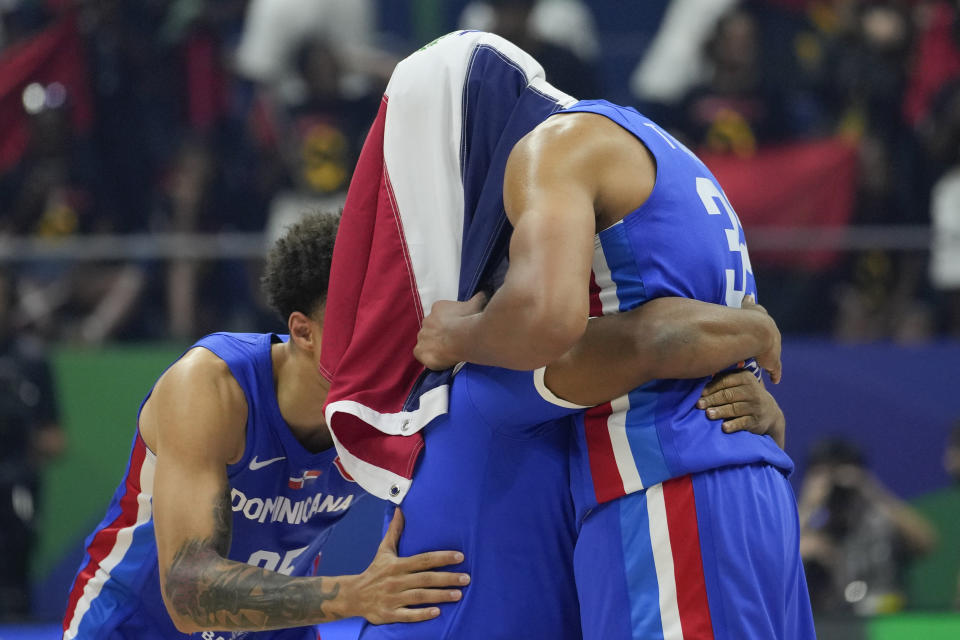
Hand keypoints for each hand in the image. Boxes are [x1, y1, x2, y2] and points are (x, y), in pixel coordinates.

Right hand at [346, 508, 468, 623]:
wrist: (354, 595)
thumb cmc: (375, 571)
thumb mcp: (384, 550)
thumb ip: (394, 531)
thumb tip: (400, 509)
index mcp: (397, 565)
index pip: (423, 559)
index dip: (442, 557)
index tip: (460, 557)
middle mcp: (396, 580)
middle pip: (425, 579)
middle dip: (447, 578)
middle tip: (466, 578)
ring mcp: (393, 598)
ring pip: (420, 597)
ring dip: (440, 595)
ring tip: (459, 595)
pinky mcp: (389, 614)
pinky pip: (408, 615)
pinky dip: (422, 614)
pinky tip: (437, 612)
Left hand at [414, 293, 486, 370]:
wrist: (464, 337)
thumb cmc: (470, 320)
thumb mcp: (476, 305)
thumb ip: (477, 299)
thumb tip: (482, 295)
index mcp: (438, 308)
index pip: (440, 315)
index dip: (448, 323)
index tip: (457, 328)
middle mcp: (426, 321)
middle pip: (432, 328)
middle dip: (440, 334)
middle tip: (453, 341)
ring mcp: (422, 337)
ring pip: (426, 341)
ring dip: (434, 346)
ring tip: (448, 352)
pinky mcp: (420, 351)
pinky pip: (421, 354)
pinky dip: (428, 357)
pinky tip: (439, 359)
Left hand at [697, 369, 785, 447]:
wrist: (770, 413)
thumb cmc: (746, 396)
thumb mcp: (739, 384)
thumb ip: (724, 379)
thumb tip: (701, 378)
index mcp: (745, 377)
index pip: (725, 381)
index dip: (711, 387)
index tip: (700, 393)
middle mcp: (752, 390)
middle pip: (728, 395)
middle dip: (712, 400)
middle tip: (699, 404)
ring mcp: (755, 406)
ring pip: (734, 408)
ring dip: (720, 411)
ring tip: (709, 414)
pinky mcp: (757, 420)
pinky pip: (744, 422)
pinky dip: (734, 425)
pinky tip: (724, 428)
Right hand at [741, 295, 781, 383]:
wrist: (758, 331)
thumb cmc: (750, 318)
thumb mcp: (749, 308)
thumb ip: (748, 303)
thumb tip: (748, 295)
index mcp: (767, 326)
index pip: (767, 331)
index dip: (765, 335)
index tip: (763, 339)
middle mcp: (774, 338)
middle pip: (771, 345)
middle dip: (768, 349)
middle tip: (762, 355)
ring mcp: (774, 351)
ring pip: (772, 358)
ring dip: (769, 362)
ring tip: (765, 368)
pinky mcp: (773, 363)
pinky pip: (774, 371)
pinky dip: (775, 374)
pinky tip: (775, 380)